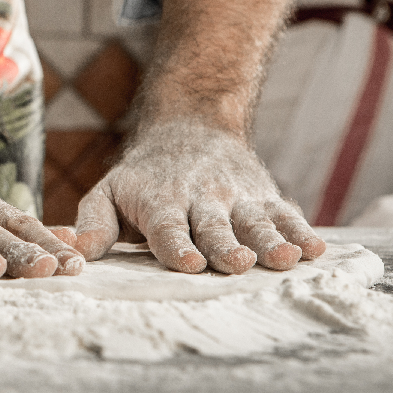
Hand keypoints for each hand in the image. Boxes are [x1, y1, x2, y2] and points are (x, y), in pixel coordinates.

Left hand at [71, 121, 324, 273]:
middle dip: (226, 246)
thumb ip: (94, 224)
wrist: (190, 129)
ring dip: (271, 241)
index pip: (167, 226)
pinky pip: (286, 214)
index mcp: (160, 201)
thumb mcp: (108, 193)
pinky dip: (301, 231)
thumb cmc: (142, 178)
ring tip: (288, 259)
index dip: (176, 245)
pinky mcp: (265, 196)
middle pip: (215, 227)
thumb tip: (75, 251)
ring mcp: (237, 197)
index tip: (187, 263)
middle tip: (238, 263)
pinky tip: (317, 249)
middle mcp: (202, 198)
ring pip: (255, 222)